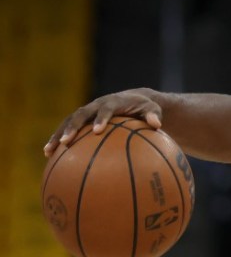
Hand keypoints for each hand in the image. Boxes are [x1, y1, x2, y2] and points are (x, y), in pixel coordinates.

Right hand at [44, 89, 161, 156]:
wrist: (132, 99)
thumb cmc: (144, 107)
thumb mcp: (152, 109)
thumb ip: (153, 115)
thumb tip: (156, 124)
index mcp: (112, 102)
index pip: (105, 109)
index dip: (101, 118)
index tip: (97, 131)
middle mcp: (96, 105)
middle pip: (80, 114)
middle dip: (72, 127)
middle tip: (66, 141)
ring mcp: (87, 112)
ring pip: (68, 122)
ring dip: (58, 135)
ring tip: (48, 151)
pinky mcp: (81, 120)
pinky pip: (67, 130)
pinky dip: (58, 140)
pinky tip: (49, 156)